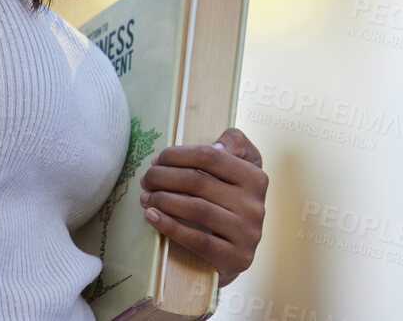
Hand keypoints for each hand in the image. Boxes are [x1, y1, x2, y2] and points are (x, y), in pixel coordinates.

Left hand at [139, 127, 267, 287]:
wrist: (238, 252)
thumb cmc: (232, 202)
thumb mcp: (240, 167)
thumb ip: (233, 144)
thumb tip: (216, 147)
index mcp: (256, 178)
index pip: (210, 157)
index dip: (178, 155)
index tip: (157, 160)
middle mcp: (255, 205)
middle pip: (198, 182)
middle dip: (163, 177)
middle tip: (145, 180)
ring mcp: (247, 234)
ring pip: (197, 210)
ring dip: (163, 200)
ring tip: (145, 198)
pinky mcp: (235, 259)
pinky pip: (197, 240)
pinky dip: (170, 226)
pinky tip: (152, 217)